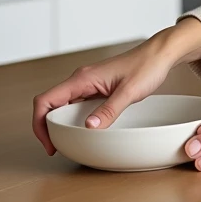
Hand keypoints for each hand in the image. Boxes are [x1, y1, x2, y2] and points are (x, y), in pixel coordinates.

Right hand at [32, 17, 200, 154]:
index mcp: (82, 78)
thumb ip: (109, 110)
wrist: (160, 54)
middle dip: (48, 126)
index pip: (46, 100)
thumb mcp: (129, 92)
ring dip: (61, 123)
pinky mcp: (98, 87)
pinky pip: (78, 104)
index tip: (49, 143)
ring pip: (64, 105)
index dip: (40, 123)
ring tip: (68, 141)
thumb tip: (89, 128)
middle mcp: (81, 79)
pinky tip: (85, 129)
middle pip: (50, 104)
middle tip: (57, 147)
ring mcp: (89, 83)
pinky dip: (74, 118)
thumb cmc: (147, 66)